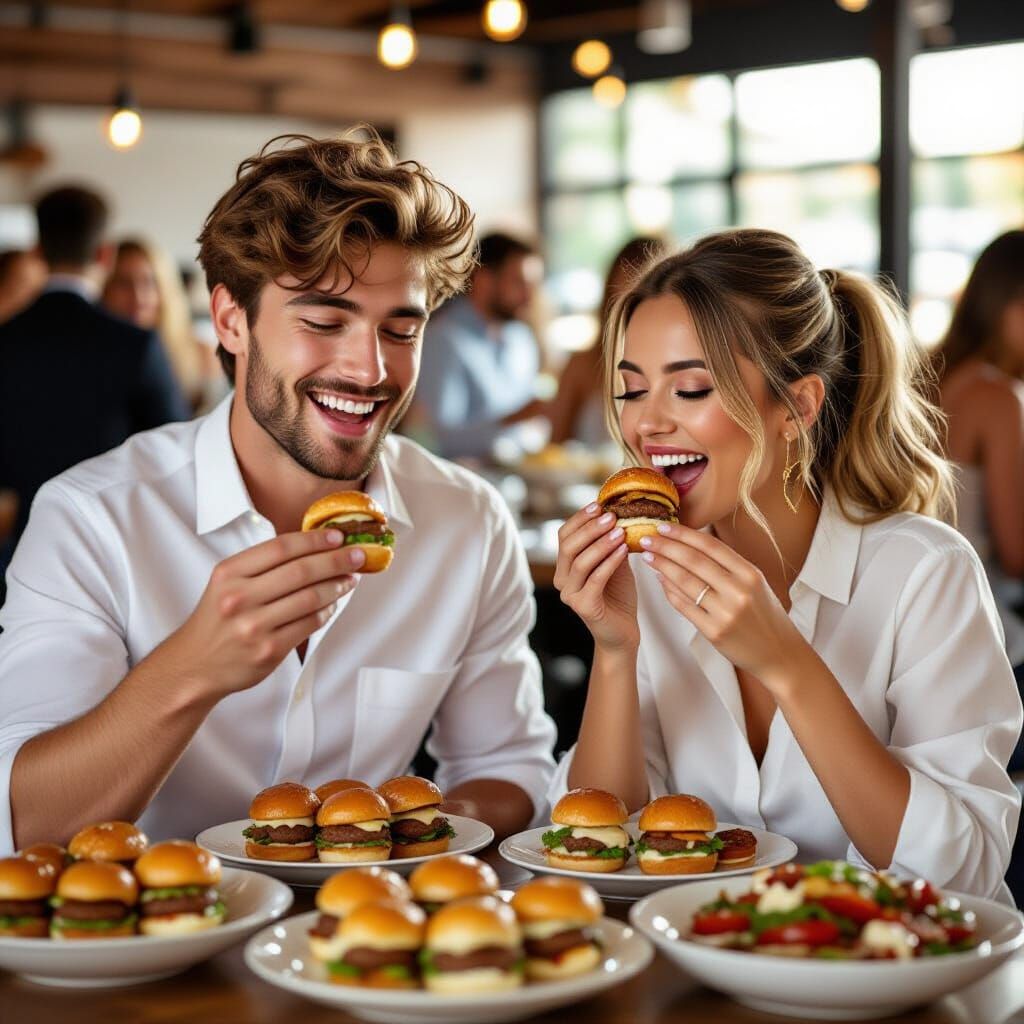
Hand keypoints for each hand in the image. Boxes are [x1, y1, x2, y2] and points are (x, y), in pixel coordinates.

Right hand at [155, 529, 364, 700]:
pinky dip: (327, 611)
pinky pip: (309, 624)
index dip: (314, 540)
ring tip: (350, 579)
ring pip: (310, 598)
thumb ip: (263, 566)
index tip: (337, 536)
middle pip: (301, 571)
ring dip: (337, 586)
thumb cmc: (218, 619)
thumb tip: (315, 549)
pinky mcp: (269, 650)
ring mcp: (254, 626)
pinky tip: (333, 603)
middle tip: (357, 556)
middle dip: (336, 560)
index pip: (281, 548)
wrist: (195, 665)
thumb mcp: (227, 583)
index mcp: (229, 573)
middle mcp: (239, 598)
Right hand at [554, 503, 639, 651]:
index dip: (579, 518)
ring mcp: (570, 594)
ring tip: (620, 531)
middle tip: (611, 516)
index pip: (564, 535)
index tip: (599, 505)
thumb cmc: (618, 596)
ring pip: (580, 562)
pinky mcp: (583, 607)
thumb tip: (619, 513)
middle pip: (568, 546)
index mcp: (565, 566)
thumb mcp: (615, 562)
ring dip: (601, 543)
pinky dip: (609, 562)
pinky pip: (595, 579)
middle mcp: (562, 580)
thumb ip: (611, 542)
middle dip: (590, 528)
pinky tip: (623, 550)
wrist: (622, 632)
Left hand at [638, 523, 803, 685]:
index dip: (683, 534)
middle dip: (665, 547)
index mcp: (750, 573)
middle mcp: (739, 590)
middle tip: (646, 538)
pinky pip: (684, 606)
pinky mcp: (714, 632)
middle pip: (693, 561)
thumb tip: (691, 545)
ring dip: (662, 567)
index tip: (663, 526)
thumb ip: (729, 566)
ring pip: (685, 582)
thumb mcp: (756, 584)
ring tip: (648, 557)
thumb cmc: (765, 616)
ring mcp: (726, 612)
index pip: (710, 546)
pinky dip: (669, 591)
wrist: (780, 654)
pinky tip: (660, 580)